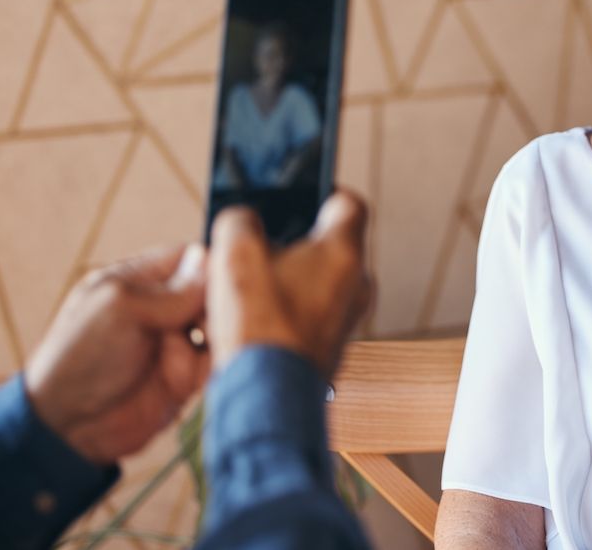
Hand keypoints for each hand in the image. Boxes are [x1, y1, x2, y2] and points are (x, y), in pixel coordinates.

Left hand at [24, 245, 209, 465]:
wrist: (68, 428)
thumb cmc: (79, 359)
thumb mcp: (120, 309)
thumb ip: (170, 288)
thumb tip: (211, 256)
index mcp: (141, 279)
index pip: (193, 257)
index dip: (215, 266)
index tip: (230, 279)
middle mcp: (163, 307)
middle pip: (216, 292)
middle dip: (221, 305)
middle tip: (214, 322)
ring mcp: (177, 342)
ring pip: (222, 327)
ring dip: (221, 336)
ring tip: (208, 350)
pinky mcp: (187, 375)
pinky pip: (217, 362)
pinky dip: (217, 365)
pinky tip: (203, 371)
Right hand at [207, 190, 372, 377]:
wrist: (267, 400)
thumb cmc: (259, 327)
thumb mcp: (234, 256)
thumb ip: (238, 222)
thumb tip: (242, 220)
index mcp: (344, 253)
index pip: (349, 202)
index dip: (323, 191)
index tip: (299, 193)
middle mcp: (357, 284)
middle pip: (330, 243)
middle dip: (294, 239)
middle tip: (260, 243)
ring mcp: (347, 318)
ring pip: (319, 280)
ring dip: (288, 277)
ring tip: (248, 285)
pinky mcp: (332, 345)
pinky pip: (313, 312)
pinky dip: (288, 308)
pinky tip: (255, 317)